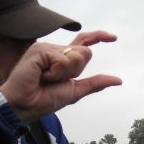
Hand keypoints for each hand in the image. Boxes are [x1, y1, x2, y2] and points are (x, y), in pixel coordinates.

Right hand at [0, 32, 120, 121]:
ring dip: (65, 73)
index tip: (114, 38)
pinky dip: (56, 73)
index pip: (84, 42)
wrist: (24, 106)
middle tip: (55, 80)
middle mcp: (55, 50)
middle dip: (76, 71)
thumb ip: (95, 83)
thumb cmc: (45, 100)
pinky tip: (41, 76)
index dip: (99, 37)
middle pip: (86, 53)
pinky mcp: (39, 50)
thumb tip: (118, 80)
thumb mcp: (76, 91)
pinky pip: (63, 60)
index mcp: (63, 58)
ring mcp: (46, 48)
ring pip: (76, 55)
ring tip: (46, 78)